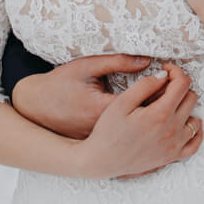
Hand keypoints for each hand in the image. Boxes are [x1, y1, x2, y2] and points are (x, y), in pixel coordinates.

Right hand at [11, 53, 155, 138]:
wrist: (34, 108)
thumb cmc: (59, 84)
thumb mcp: (87, 66)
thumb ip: (118, 62)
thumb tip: (146, 60)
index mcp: (104, 109)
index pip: (145, 102)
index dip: (161, 88)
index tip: (166, 74)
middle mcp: (106, 129)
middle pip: (146, 121)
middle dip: (163, 103)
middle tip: (168, 85)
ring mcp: (103, 139)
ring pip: (138, 133)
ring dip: (154, 117)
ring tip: (159, 98)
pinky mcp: (100, 143)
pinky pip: (128, 138)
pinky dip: (140, 128)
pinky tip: (145, 114)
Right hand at [76, 62, 202, 178]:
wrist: (102, 160)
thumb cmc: (108, 130)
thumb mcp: (121, 102)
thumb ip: (144, 86)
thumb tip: (164, 75)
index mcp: (160, 114)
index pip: (183, 84)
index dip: (176, 71)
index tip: (166, 69)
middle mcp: (172, 130)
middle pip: (191, 98)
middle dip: (179, 87)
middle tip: (163, 87)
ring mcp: (174, 145)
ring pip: (195, 119)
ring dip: (186, 107)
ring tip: (169, 105)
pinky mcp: (172, 157)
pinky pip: (195, 144)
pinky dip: (195, 131)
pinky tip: (186, 123)